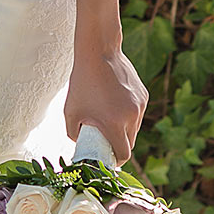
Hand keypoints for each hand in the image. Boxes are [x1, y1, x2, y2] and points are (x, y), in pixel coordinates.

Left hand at [63, 44, 147, 163]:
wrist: (98, 52)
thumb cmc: (82, 82)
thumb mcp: (70, 111)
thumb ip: (74, 133)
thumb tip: (82, 144)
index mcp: (114, 123)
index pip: (123, 154)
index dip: (116, 161)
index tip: (109, 160)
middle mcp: (131, 116)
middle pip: (130, 143)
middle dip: (119, 146)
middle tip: (106, 142)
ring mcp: (140, 105)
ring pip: (135, 128)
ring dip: (124, 130)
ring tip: (109, 119)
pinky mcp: (143, 95)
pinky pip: (137, 113)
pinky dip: (127, 115)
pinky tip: (114, 103)